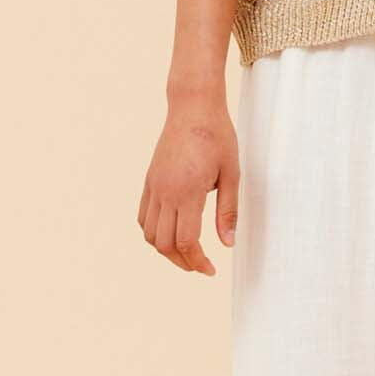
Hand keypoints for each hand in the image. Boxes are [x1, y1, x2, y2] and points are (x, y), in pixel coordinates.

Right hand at [137, 92, 239, 275]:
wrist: (193, 105)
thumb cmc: (217, 134)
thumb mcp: (232, 172)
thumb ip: (228, 210)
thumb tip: (228, 244)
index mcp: (188, 191)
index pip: (186, 241)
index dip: (197, 262)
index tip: (211, 269)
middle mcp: (165, 192)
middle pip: (164, 244)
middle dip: (182, 262)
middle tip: (201, 265)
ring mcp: (154, 186)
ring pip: (149, 234)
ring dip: (166, 250)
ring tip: (186, 252)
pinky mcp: (149, 180)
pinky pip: (143, 216)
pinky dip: (153, 232)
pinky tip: (170, 231)